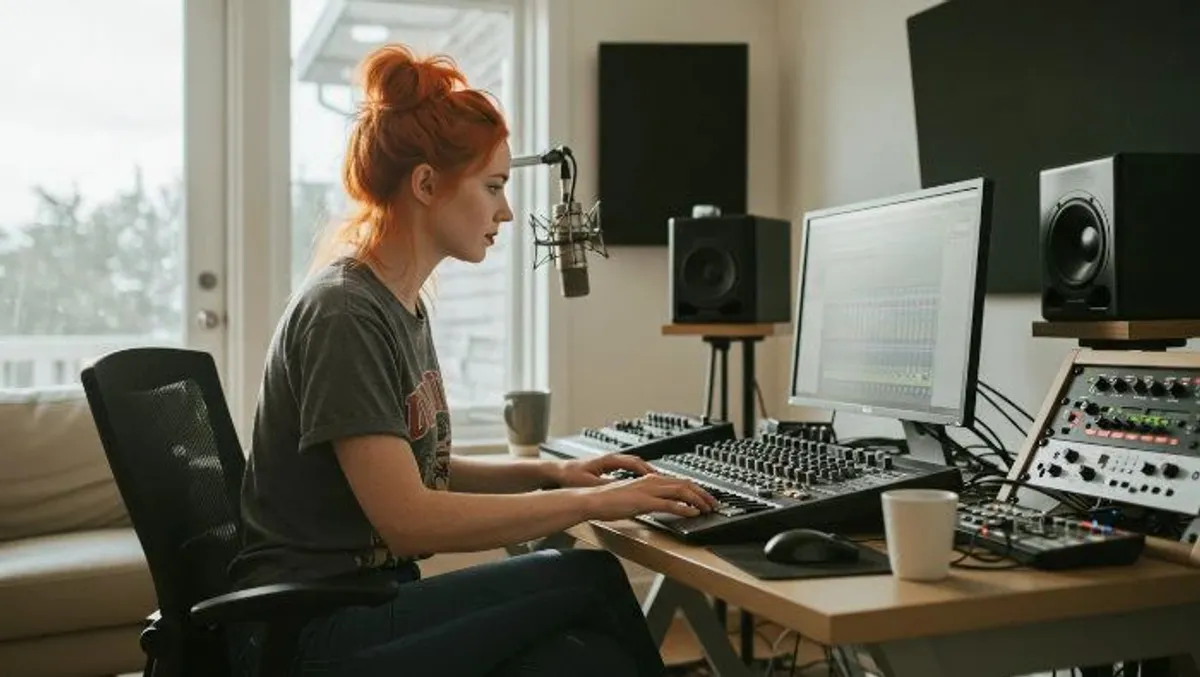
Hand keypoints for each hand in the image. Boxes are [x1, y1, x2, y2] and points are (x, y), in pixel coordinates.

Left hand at [545, 453, 656, 488]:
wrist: (557, 472)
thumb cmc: (570, 474)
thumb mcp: (590, 482)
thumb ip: (607, 485)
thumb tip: (622, 488)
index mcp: (608, 460)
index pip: (634, 462)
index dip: (648, 471)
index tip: (659, 478)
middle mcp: (610, 459)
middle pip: (637, 462)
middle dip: (651, 471)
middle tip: (665, 479)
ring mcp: (608, 463)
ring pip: (632, 466)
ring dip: (644, 473)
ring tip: (657, 482)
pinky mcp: (605, 469)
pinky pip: (626, 470)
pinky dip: (635, 475)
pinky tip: (638, 484)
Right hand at [581, 474, 719, 521]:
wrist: (592, 500)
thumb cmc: (608, 501)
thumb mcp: (634, 498)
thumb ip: (648, 499)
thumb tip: (661, 506)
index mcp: (650, 479)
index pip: (679, 481)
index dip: (696, 489)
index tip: (706, 498)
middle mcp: (652, 481)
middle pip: (685, 484)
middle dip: (703, 494)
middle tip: (715, 503)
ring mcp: (648, 490)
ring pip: (681, 491)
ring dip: (698, 500)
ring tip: (708, 508)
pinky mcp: (644, 502)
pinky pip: (669, 504)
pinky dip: (684, 508)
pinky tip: (693, 513)